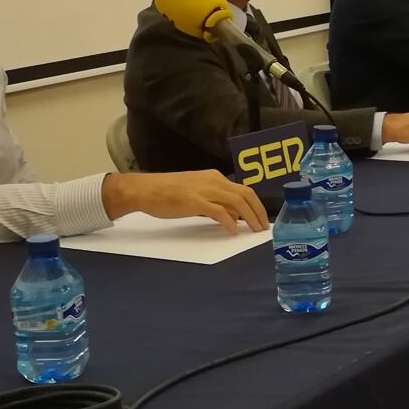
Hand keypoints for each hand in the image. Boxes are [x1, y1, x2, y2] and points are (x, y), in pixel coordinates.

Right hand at [104, 169, 268, 233]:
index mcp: (214, 178)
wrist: (145, 189)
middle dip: (258, 212)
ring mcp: (205, 190)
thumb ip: (215, 203)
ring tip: (253, 231)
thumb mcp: (197, 194)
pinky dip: (229, 221)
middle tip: (263, 228)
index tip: (261, 219)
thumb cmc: (168, 192)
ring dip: (249, 217)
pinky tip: (232, 231)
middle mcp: (214, 181)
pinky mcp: (195, 201)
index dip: (256, 205)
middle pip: (246, 194)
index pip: (243, 190)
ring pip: (236, 202)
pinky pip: (218, 211)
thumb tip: (234, 216)